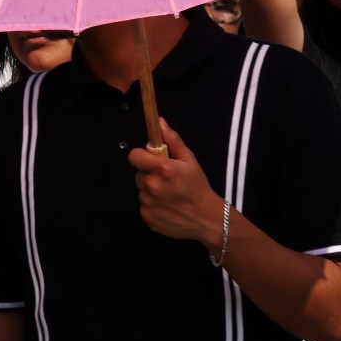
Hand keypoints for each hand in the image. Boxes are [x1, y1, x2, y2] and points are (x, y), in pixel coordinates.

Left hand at [127, 118, 222, 247]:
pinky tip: (167, 207)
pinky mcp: (147, 218)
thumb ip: (173, 140)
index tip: (150, 160)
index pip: (134, 156)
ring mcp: (148, 203)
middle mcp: (151, 186)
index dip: (141, 156)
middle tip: (167, 180)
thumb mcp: (190, 160)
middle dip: (149, 175)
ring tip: (169, 195)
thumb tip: (159, 122)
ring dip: (151, 191)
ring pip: (142, 191)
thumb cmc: (198, 186)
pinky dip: (153, 206)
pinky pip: (144, 206)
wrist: (206, 218)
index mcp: (161, 168)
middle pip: (139, 174)